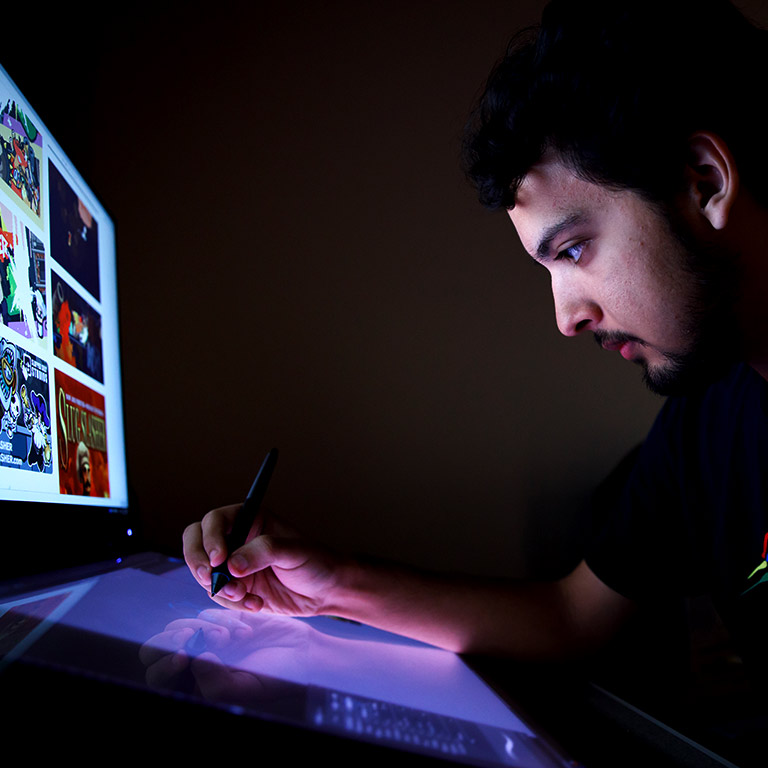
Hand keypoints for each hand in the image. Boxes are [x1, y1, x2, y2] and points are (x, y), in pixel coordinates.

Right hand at [183, 506, 345, 615]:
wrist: (325, 592)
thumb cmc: (315, 562)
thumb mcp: (294, 551)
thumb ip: (264, 552)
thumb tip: (232, 565)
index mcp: (249, 519)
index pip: (214, 520)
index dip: (210, 537)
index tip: (219, 558)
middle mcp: (236, 539)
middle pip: (195, 542)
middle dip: (199, 562)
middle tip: (212, 580)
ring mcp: (233, 564)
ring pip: (204, 573)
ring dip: (219, 588)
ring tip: (245, 595)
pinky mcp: (235, 588)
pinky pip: (218, 596)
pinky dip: (233, 603)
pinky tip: (257, 604)